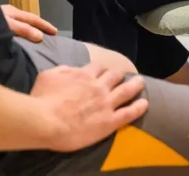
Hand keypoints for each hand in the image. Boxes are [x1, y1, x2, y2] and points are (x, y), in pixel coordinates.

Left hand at [1, 4, 57, 42]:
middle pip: (28, 19)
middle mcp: (10, 12)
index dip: (45, 25)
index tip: (55, 32)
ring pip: (21, 22)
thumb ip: (23, 30)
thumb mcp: (7, 25)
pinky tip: (19, 37)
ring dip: (30, 28)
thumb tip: (40, 36)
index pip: (34, 18)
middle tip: (49, 34)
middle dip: (40, 26)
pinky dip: (21, 31)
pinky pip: (14, 26)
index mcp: (14, 11)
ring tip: (37, 37)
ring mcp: (2, 16)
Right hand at [31, 63, 148, 152]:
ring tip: (141, 82)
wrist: (47, 122)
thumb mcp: (48, 75)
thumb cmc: (42, 99)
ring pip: (126, 90)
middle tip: (123, 75)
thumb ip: (62, 70)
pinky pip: (129, 113)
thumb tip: (70, 69)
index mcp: (83, 75)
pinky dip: (138, 107)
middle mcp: (98, 86)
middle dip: (119, 74)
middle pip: (115, 75)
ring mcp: (106, 103)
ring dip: (135, 85)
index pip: (98, 67)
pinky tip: (145, 104)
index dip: (101, 68)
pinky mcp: (110, 121)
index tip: (103, 71)